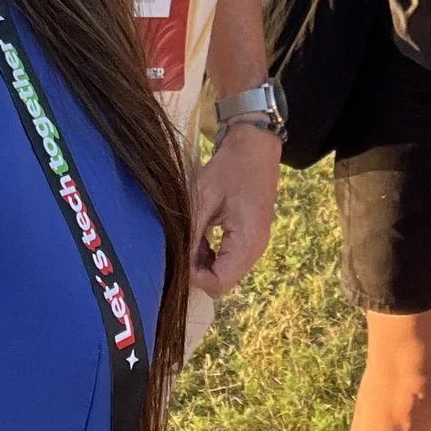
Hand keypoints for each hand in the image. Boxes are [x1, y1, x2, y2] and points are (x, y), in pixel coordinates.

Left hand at [189, 120, 280, 296]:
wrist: (256, 146)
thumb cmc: (230, 168)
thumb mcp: (203, 196)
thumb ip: (190, 232)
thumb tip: (174, 261)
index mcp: (247, 242)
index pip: (218, 284)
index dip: (193, 277)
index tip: (178, 254)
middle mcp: (255, 250)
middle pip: (221, 283)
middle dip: (196, 270)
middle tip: (181, 243)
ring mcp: (254, 245)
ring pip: (223, 273)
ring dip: (201, 262)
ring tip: (190, 235)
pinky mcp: (249, 239)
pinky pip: (227, 260)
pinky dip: (209, 254)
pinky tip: (199, 233)